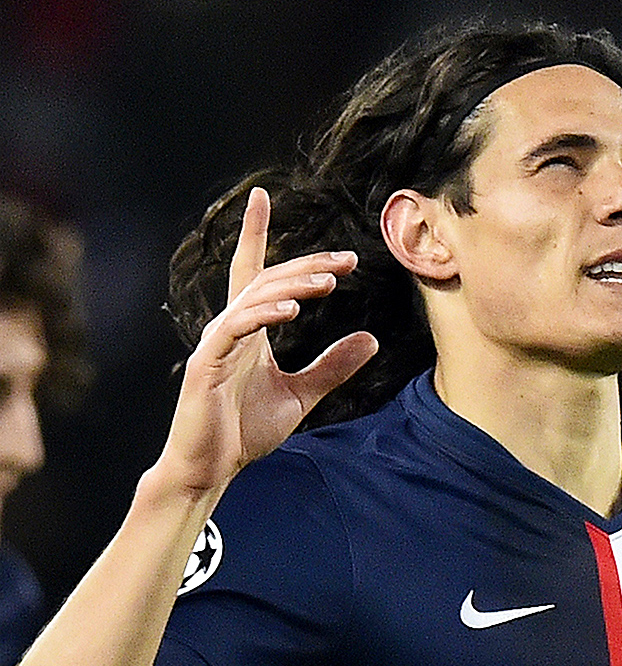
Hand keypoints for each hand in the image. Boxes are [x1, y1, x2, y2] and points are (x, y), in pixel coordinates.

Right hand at [163, 186, 377, 493]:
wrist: (210, 468)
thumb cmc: (244, 432)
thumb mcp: (301, 395)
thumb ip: (332, 366)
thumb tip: (371, 338)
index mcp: (248, 330)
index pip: (253, 272)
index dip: (256, 233)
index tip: (263, 197)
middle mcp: (230, 328)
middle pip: (266, 280)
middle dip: (305, 265)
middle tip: (346, 262)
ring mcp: (215, 344)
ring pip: (254, 298)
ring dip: (292, 286)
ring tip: (328, 282)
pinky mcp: (206, 364)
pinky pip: (236, 329)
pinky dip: (264, 315)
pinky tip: (292, 310)